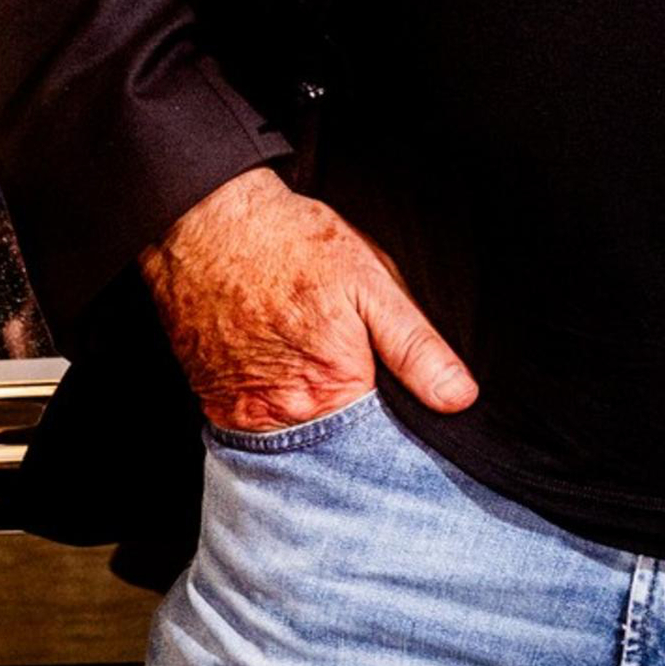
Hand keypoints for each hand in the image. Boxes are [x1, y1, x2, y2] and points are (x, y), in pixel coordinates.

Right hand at [139, 167, 477, 434]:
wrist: (205, 222)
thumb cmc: (288, 243)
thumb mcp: (368, 280)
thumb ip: (415, 346)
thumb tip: (459, 398)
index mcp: (335, 389)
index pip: (383, 437)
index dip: (396, 414)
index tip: (393, 390)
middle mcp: (286, 416)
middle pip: (339, 443)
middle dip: (355, 418)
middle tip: (340, 357)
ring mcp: (244, 416)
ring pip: (299, 438)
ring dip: (313, 415)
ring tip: (307, 357)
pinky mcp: (215, 406)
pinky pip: (258, 425)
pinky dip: (274, 405)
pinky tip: (279, 364)